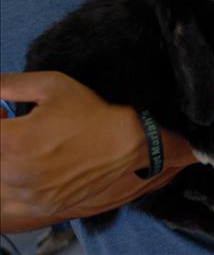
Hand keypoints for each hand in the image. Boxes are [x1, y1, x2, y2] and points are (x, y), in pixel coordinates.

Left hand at [1, 72, 193, 231]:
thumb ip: (7, 85)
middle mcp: (16, 172)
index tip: (6, 116)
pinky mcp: (44, 206)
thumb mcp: (51, 85)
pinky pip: (12, 200)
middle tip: (18, 130)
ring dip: (6, 163)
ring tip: (28, 149)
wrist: (124, 143)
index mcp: (13, 141)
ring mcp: (30, 194)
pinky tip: (36, 167)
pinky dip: (17, 184)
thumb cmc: (90, 114)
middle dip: (2, 142)